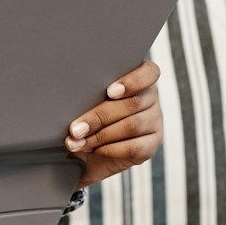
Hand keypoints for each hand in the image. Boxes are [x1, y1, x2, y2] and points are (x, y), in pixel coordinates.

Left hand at [63, 60, 162, 187]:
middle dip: (99, 117)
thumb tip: (69, 92)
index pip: (149, 73)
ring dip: (101, 135)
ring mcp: (155, 120)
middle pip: (132, 104)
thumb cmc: (88, 116)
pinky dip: (111, 149)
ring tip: (78, 142)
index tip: (109, 92)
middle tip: (75, 129)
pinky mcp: (153, 143)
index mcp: (139, 77)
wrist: (90, 151)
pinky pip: (134, 147)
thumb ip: (87, 91)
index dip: (132, 82)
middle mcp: (151, 97)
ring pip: (131, 126)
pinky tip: (95, 149)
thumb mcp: (86, 101)